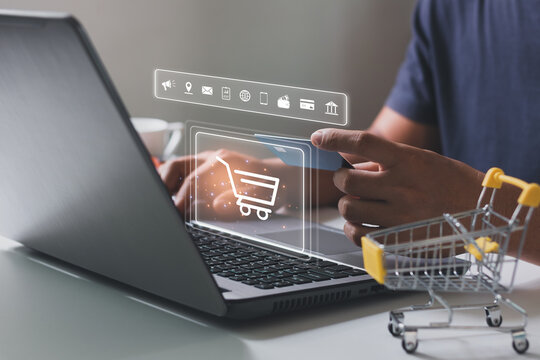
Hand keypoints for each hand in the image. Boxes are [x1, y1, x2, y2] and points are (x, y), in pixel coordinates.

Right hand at [159, 149, 295, 219]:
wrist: (282, 180)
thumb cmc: (271, 190)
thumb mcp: (257, 199)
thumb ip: (236, 202)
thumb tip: (214, 206)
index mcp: (223, 163)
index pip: (192, 182)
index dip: (181, 201)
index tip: (174, 215)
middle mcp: (213, 158)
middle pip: (175, 167)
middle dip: (163, 186)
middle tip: (160, 206)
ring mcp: (208, 162)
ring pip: (175, 168)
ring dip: (165, 184)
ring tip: (162, 203)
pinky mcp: (206, 169)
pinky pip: (183, 174)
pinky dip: (174, 185)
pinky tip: (174, 201)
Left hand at [311, 129, 484, 244]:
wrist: (484, 211)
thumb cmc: (450, 183)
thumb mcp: (421, 161)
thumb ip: (386, 164)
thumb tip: (352, 167)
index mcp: (408, 160)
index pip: (363, 142)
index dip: (335, 138)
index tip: (318, 138)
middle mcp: (401, 186)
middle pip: (346, 180)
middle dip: (342, 179)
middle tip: (352, 181)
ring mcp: (400, 214)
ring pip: (348, 207)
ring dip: (348, 203)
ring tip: (362, 202)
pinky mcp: (399, 239)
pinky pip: (358, 234)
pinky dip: (353, 228)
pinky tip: (363, 222)